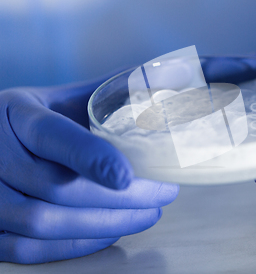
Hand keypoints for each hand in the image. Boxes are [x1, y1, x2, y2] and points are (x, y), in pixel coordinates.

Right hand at [0, 76, 177, 263]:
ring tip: (149, 214)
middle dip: (119, 198)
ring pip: (43, 223)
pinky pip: (28, 249)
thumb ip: (105, 92)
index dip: (91, 158)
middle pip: (57, 187)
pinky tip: (112, 231)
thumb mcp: (60, 97)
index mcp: (16, 114)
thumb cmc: (35, 118)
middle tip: (163, 194)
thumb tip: (164, 82)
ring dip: (105, 225)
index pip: (53, 137)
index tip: (129, 176)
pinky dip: (77, 245)